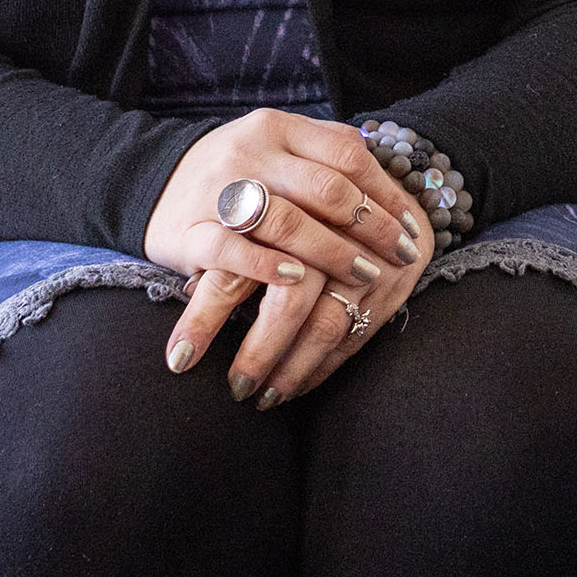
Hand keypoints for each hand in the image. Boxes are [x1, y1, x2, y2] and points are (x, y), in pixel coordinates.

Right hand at [144, 110, 428, 397]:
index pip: (347, 155)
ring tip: (364, 277)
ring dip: (332, 252)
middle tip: (400, 258)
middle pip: (326, 189)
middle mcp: (250, 153)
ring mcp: (218, 190)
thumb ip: (324, 155)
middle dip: (371, 228)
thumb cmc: (233, 173)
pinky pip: (231, 249)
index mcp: (277, 127)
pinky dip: (267, 266)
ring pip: (287, 220)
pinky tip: (297, 280)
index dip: (387, 193)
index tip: (413, 227)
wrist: (147, 182)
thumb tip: (393, 184)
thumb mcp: (275, 148)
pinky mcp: (189, 230)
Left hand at [167, 191, 436, 407]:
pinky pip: (357, 329)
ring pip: (328, 319)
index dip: (205, 313)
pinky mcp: (397, 271)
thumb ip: (219, 261)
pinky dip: (326, 362)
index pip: (235, 262)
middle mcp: (329, 215)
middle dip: (263, 349)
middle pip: (291, 295)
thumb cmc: (283, 200)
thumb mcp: (245, 217)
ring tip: (268, 397)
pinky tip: (300, 384)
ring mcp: (371, 246)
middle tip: (237, 387)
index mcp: (278, 190)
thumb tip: (181, 337)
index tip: (179, 358)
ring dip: (296, 365)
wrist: (364, 180)